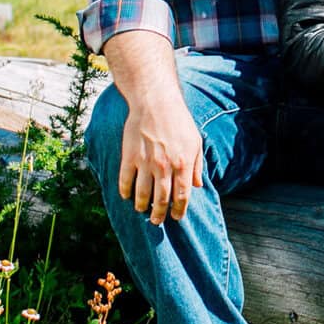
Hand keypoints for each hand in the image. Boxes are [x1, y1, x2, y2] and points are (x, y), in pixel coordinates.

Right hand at [117, 100, 205, 225]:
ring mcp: (145, 162)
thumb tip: (198, 186)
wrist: (155, 102)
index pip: (182, 196)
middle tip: (157, 221)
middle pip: (162, 199)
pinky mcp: (129, 156)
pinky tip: (126, 196)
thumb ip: (197, 166)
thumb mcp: (196, 142)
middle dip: (159, 214)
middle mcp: (164, 167)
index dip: (179, 210)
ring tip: (142, 210)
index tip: (176, 217)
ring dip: (142, 206)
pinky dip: (125, 191)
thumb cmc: (179, 121)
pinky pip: (125, 180)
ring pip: (142, 194)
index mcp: (183, 164)